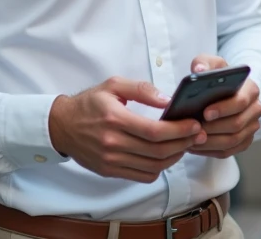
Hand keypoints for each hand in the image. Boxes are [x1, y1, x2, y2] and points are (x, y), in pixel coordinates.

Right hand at [48, 78, 205, 182]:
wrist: (62, 125)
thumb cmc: (89, 103)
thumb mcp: (113, 85)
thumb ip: (141, 89)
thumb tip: (167, 100)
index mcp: (114, 118)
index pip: (154, 131)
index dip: (179, 130)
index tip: (194, 124)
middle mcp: (112, 143)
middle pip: (157, 151)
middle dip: (183, 143)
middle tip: (198, 134)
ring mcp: (111, 160)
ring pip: (153, 166)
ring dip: (175, 157)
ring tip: (185, 144)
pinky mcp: (110, 171)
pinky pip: (143, 176)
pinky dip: (159, 169)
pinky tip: (166, 156)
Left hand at [187, 55, 260, 159]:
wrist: (229, 90)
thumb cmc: (220, 77)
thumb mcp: (212, 64)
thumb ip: (204, 63)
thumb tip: (199, 70)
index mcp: (250, 90)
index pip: (240, 102)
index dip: (223, 109)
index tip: (205, 112)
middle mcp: (255, 109)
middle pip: (237, 124)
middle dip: (214, 128)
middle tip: (194, 129)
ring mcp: (251, 127)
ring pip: (232, 140)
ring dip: (210, 142)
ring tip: (191, 139)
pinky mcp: (244, 141)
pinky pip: (228, 151)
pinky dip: (210, 151)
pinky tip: (194, 147)